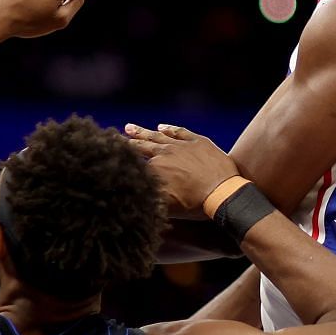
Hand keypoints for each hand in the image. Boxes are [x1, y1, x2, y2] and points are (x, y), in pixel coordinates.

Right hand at [122, 123, 240, 215]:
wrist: (223, 192)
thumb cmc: (194, 205)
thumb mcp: (166, 207)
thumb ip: (148, 199)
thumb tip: (131, 198)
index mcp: (155, 169)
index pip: (133, 162)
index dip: (122, 158)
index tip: (112, 153)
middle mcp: (164, 153)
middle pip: (142, 146)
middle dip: (128, 142)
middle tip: (116, 137)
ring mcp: (182, 145)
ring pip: (158, 136)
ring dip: (143, 132)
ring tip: (130, 127)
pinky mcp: (198, 141)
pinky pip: (180, 132)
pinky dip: (169, 129)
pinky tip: (161, 126)